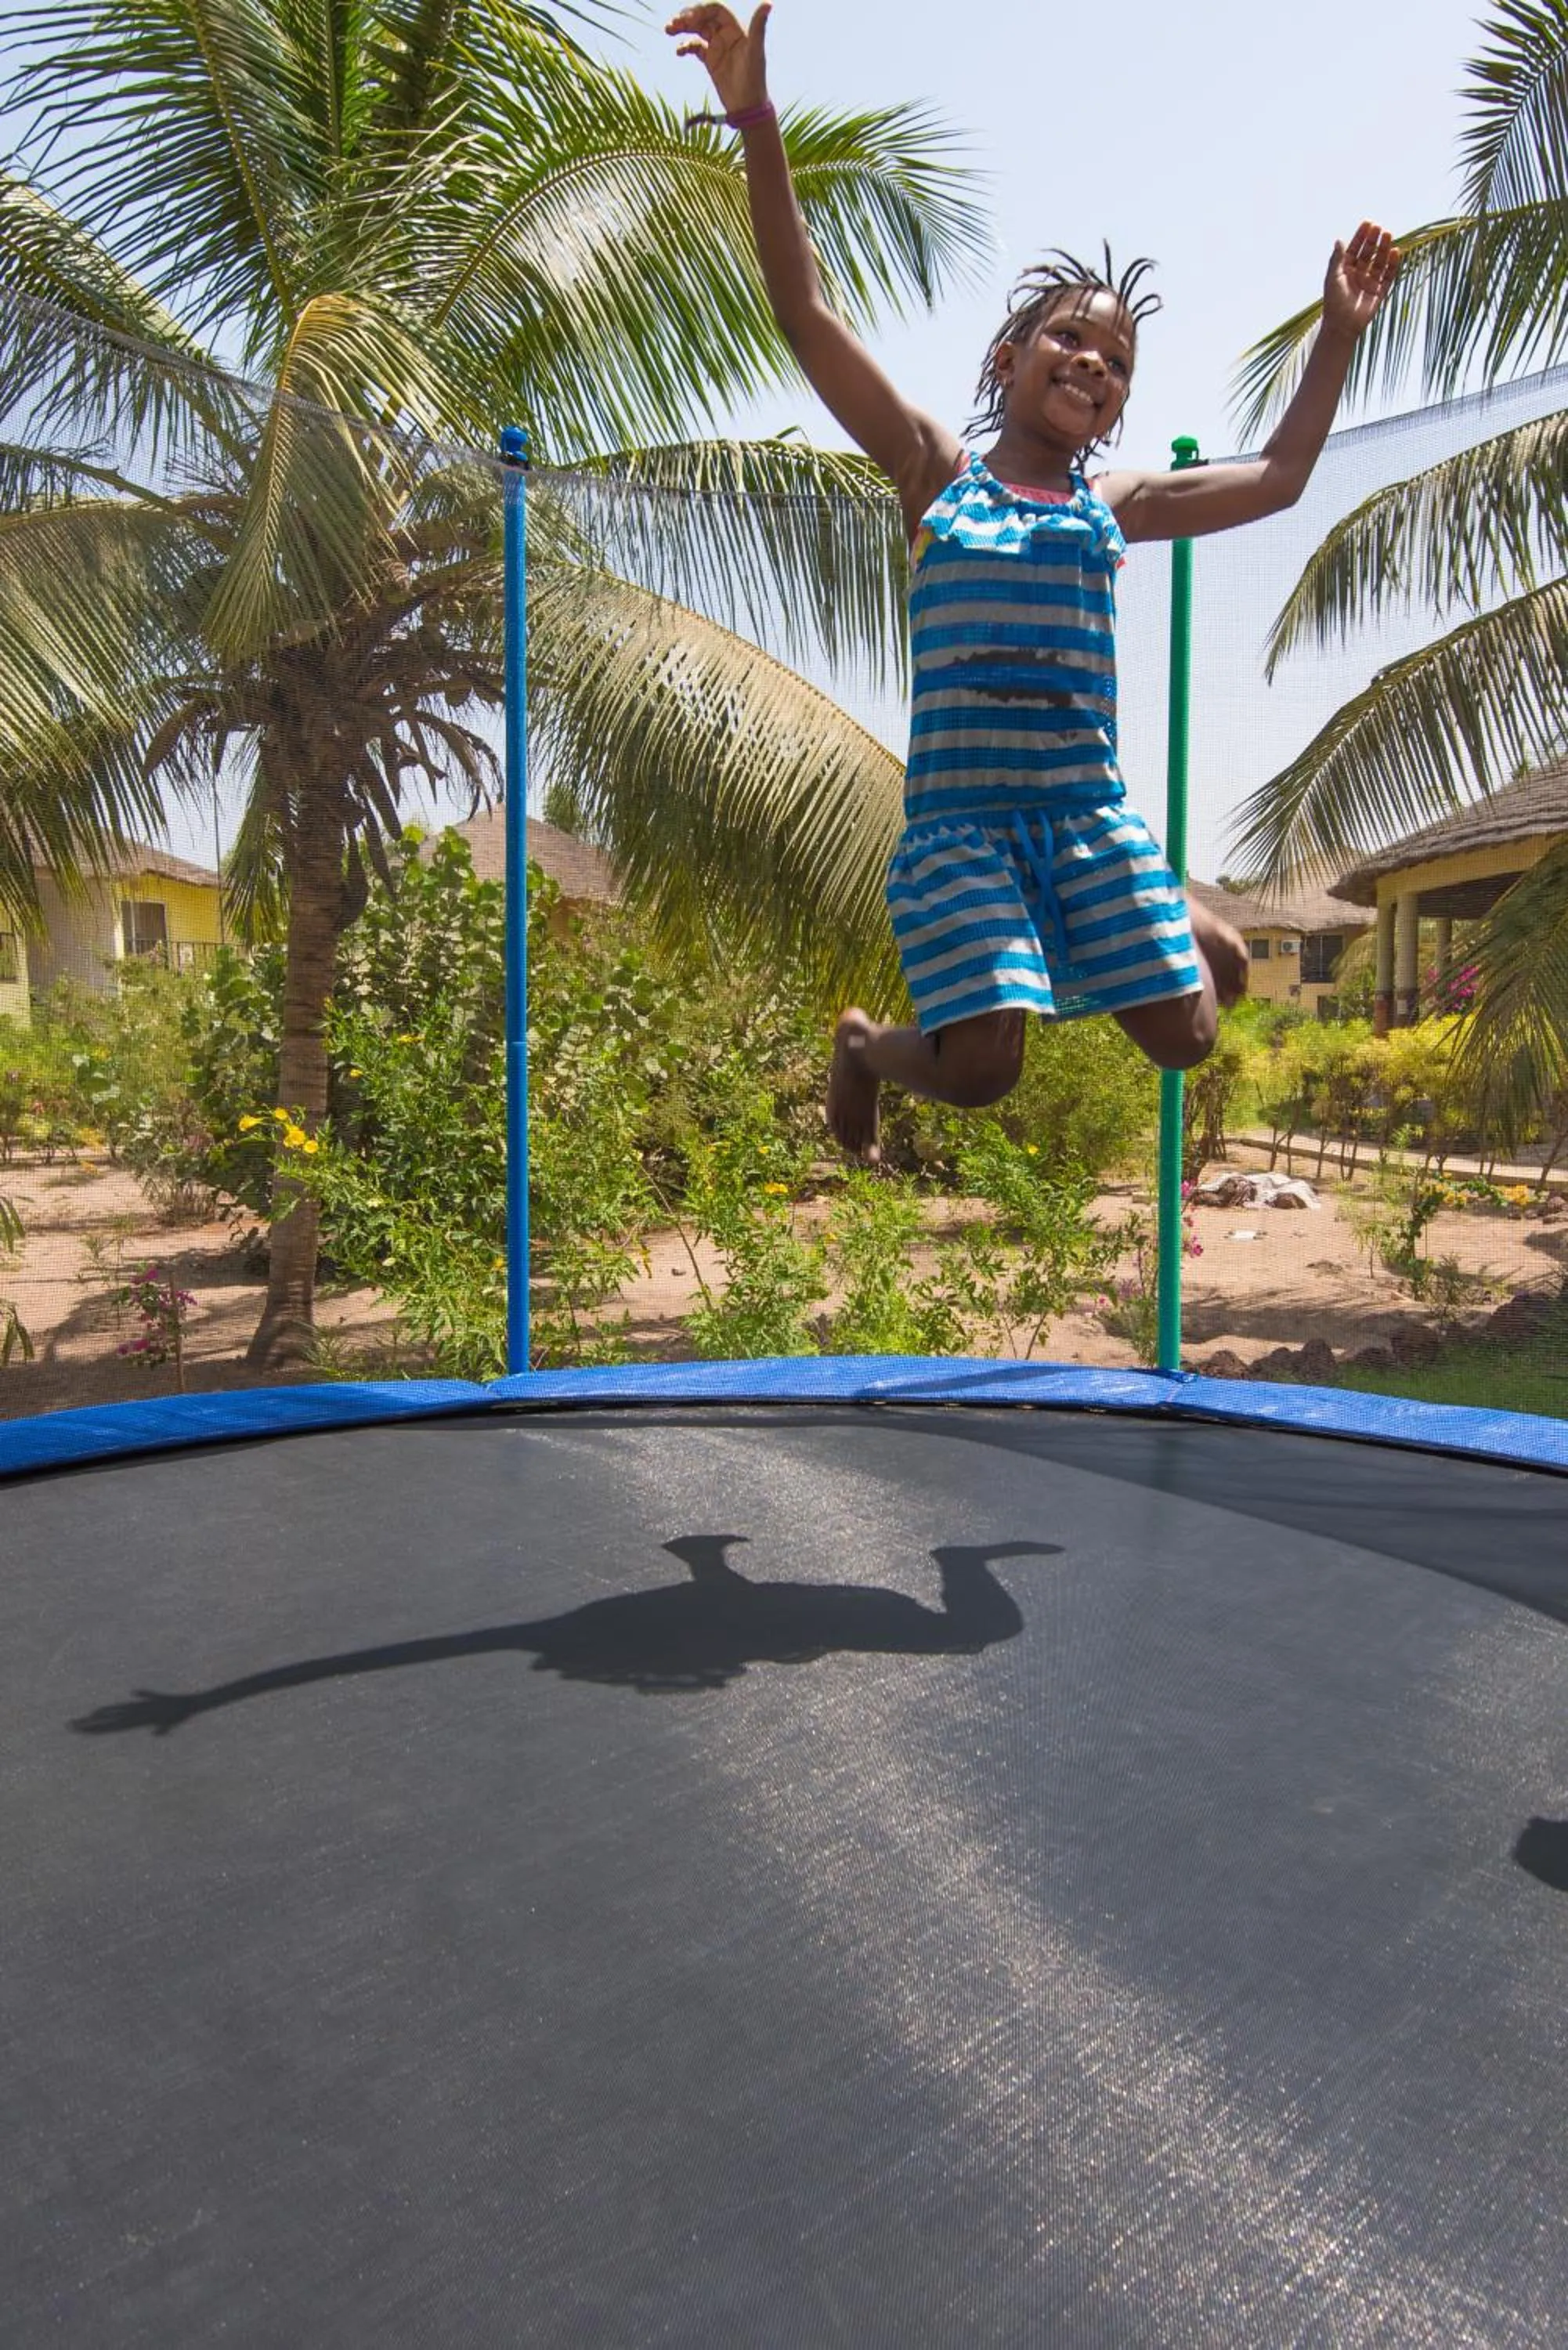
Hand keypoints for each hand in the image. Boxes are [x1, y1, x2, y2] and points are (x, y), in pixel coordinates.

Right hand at [667, 3, 771, 115]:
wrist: (748, 106)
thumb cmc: (754, 79)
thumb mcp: (755, 52)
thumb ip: (759, 26)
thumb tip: (768, 2)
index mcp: (736, 29)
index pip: (716, 10)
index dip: (702, 10)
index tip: (690, 19)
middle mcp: (726, 35)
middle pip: (704, 18)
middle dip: (688, 17)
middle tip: (674, 23)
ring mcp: (717, 47)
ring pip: (696, 30)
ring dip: (682, 28)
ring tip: (668, 30)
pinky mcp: (710, 61)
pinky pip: (694, 47)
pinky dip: (685, 47)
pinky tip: (679, 52)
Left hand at [1322, 222, 1399, 338]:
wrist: (1342, 326)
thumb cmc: (1334, 302)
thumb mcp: (1333, 277)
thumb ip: (1337, 259)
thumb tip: (1339, 240)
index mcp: (1345, 270)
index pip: (1354, 249)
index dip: (1360, 237)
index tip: (1367, 223)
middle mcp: (1358, 274)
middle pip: (1368, 253)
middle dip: (1373, 240)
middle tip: (1378, 228)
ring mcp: (1370, 282)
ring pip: (1379, 261)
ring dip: (1384, 248)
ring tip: (1388, 234)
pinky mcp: (1380, 291)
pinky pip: (1389, 275)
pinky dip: (1393, 264)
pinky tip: (1395, 252)